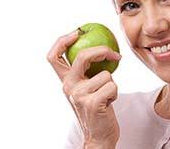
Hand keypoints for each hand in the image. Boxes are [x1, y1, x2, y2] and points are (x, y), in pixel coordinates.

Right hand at [47, 29, 120, 146]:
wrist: (99, 137)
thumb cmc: (97, 110)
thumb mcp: (87, 89)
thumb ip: (88, 73)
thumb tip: (103, 49)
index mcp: (66, 81)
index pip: (54, 57)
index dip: (63, 40)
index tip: (78, 31)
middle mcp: (68, 87)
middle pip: (81, 56)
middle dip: (102, 51)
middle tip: (115, 55)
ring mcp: (79, 95)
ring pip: (105, 74)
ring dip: (112, 84)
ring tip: (106, 96)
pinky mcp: (92, 103)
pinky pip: (112, 86)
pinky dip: (115, 93)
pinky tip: (109, 103)